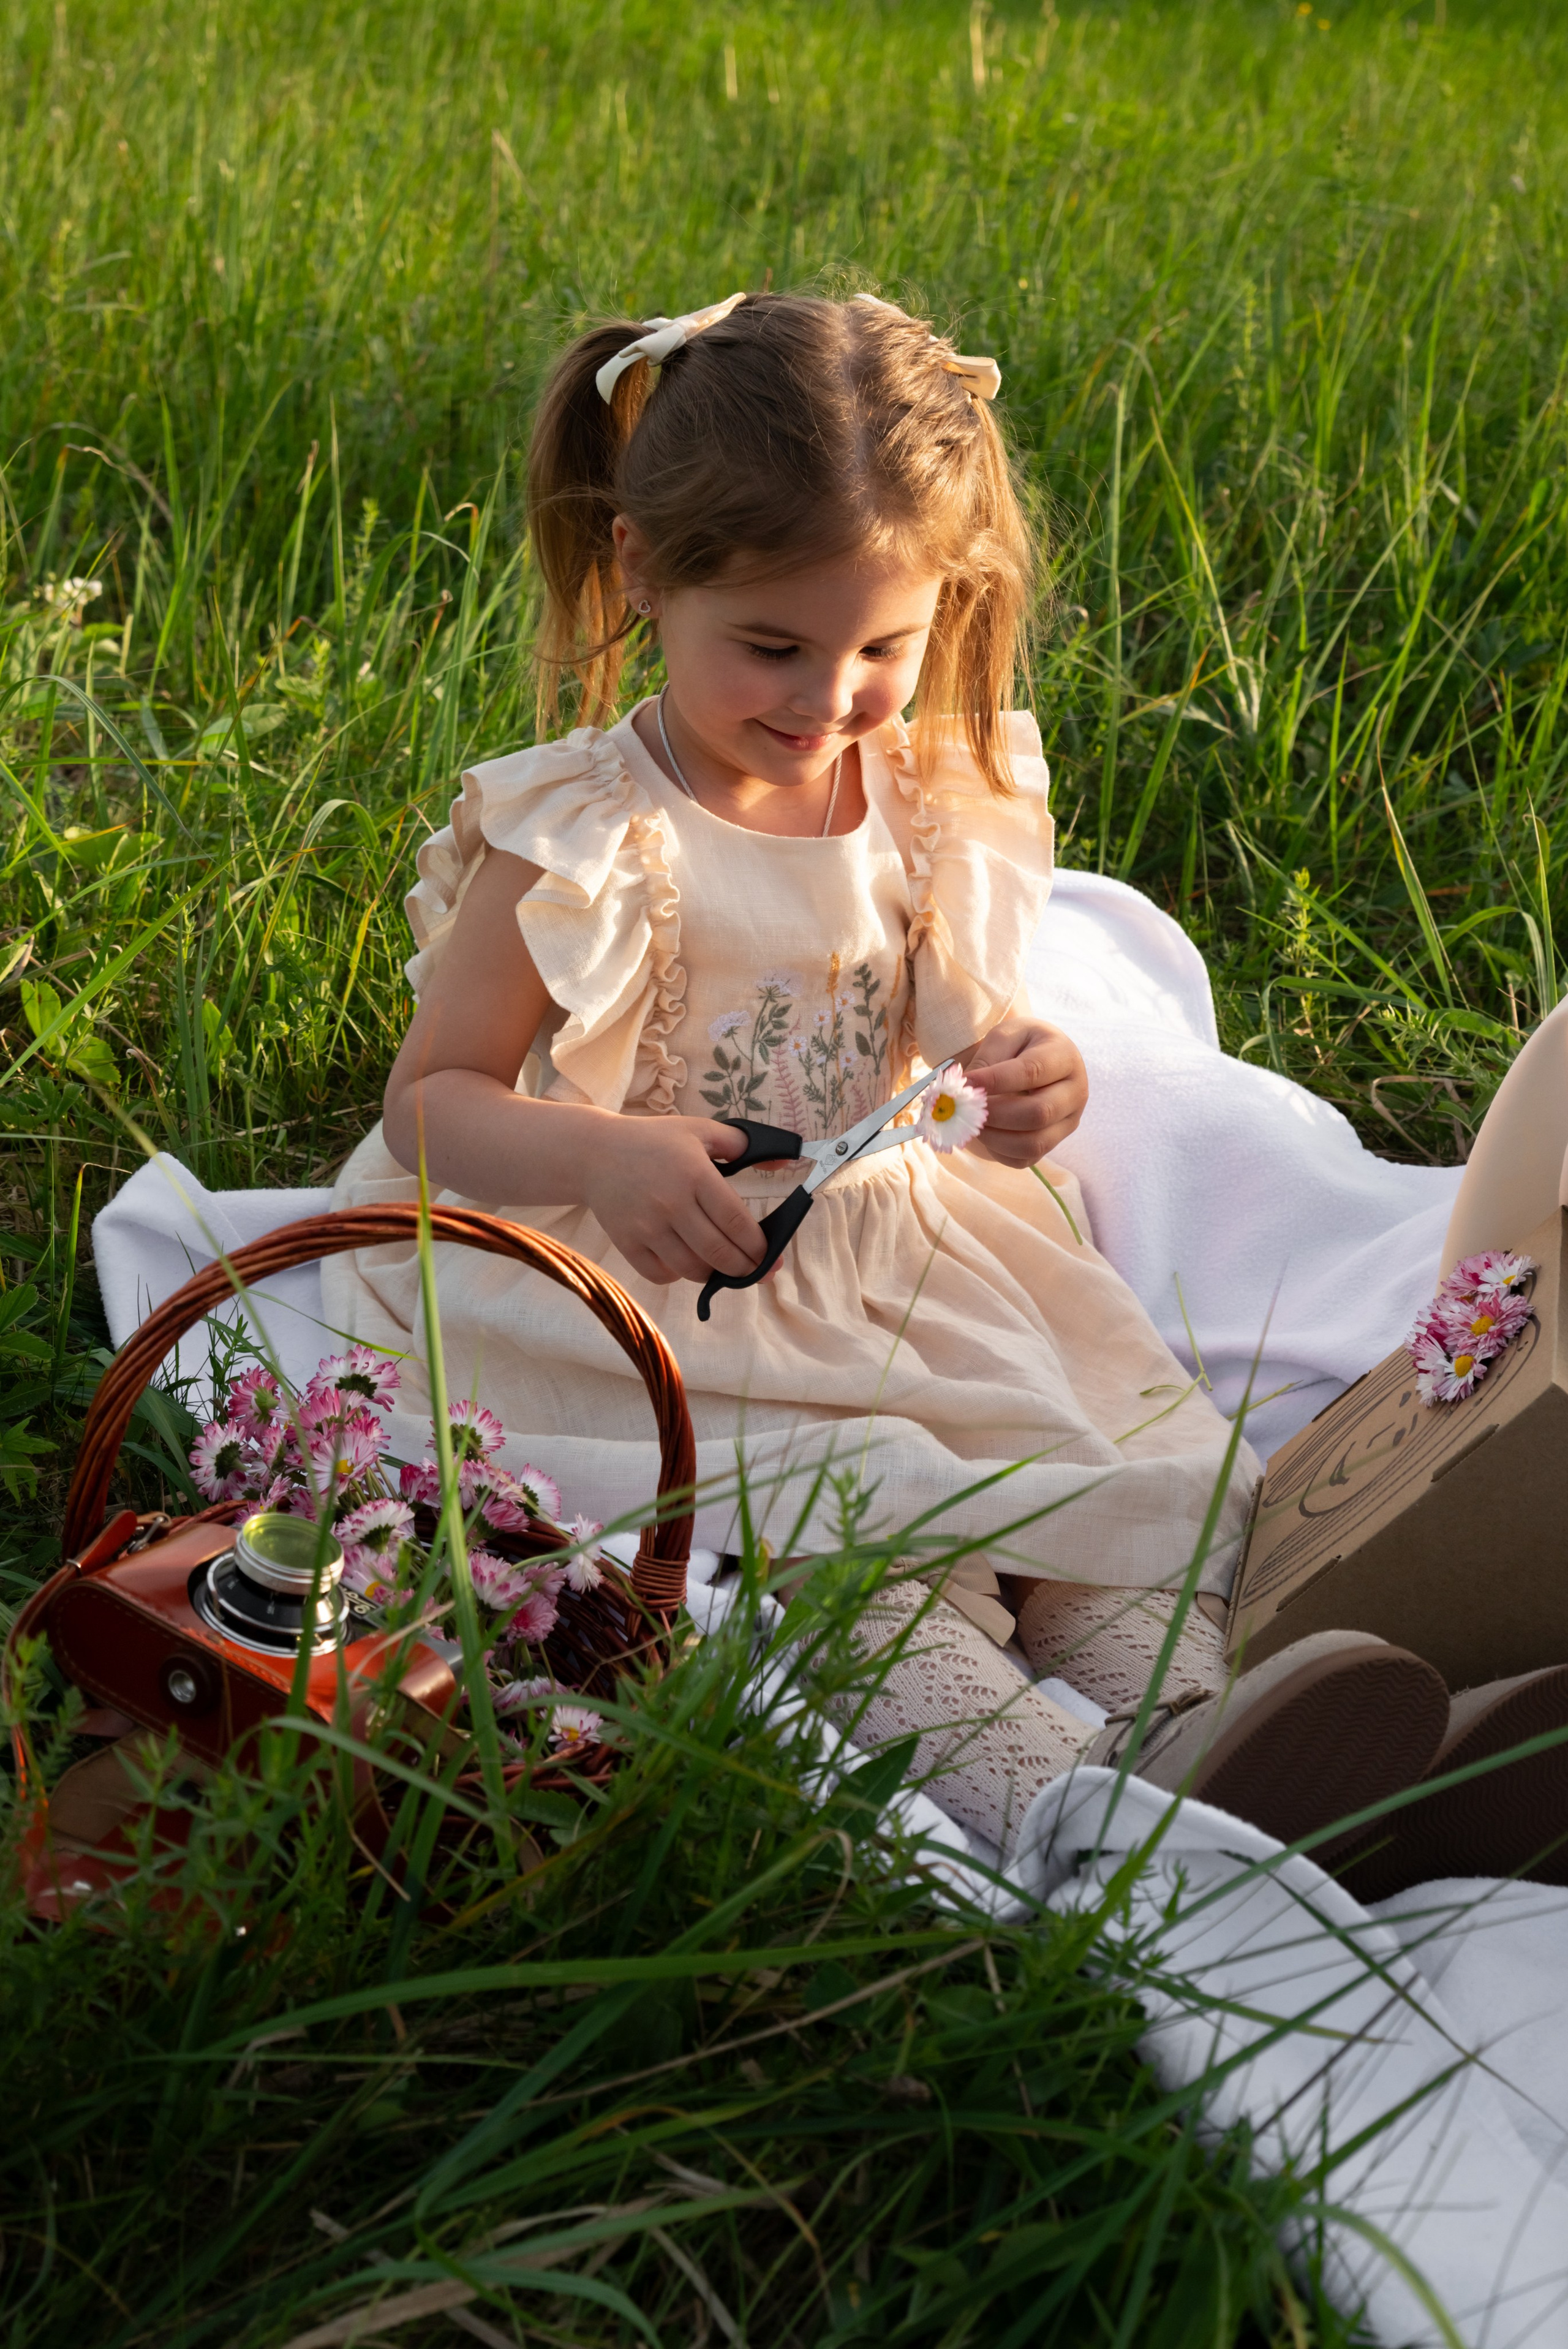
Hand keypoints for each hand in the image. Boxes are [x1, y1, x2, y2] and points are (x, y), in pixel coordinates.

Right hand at [582, 1115, 766, 1284]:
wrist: (594, 1153)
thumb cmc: (654, 1141)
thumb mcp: (700, 1130)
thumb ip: (744, 1144)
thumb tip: (785, 1161)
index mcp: (695, 1174)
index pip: (736, 1222)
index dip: (757, 1246)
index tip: (768, 1254)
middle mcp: (671, 1203)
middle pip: (719, 1253)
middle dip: (745, 1268)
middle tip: (756, 1270)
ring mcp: (647, 1226)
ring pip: (693, 1270)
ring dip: (715, 1273)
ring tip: (723, 1266)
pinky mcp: (627, 1243)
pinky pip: (661, 1275)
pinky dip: (679, 1275)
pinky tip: (686, 1260)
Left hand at [962, 1018, 1087, 1167]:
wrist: (1035, 1060)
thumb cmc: (1018, 1045)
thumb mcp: (1004, 1036)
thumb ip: (988, 1058)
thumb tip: (969, 1089)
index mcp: (1064, 1056)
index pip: (1032, 1071)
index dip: (996, 1080)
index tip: (966, 1083)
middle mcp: (1075, 1092)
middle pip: (1039, 1113)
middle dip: (996, 1114)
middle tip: (966, 1109)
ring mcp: (1068, 1121)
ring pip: (1034, 1143)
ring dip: (995, 1138)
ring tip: (972, 1123)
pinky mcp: (1054, 1142)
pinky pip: (1026, 1158)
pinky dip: (999, 1151)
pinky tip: (985, 1134)